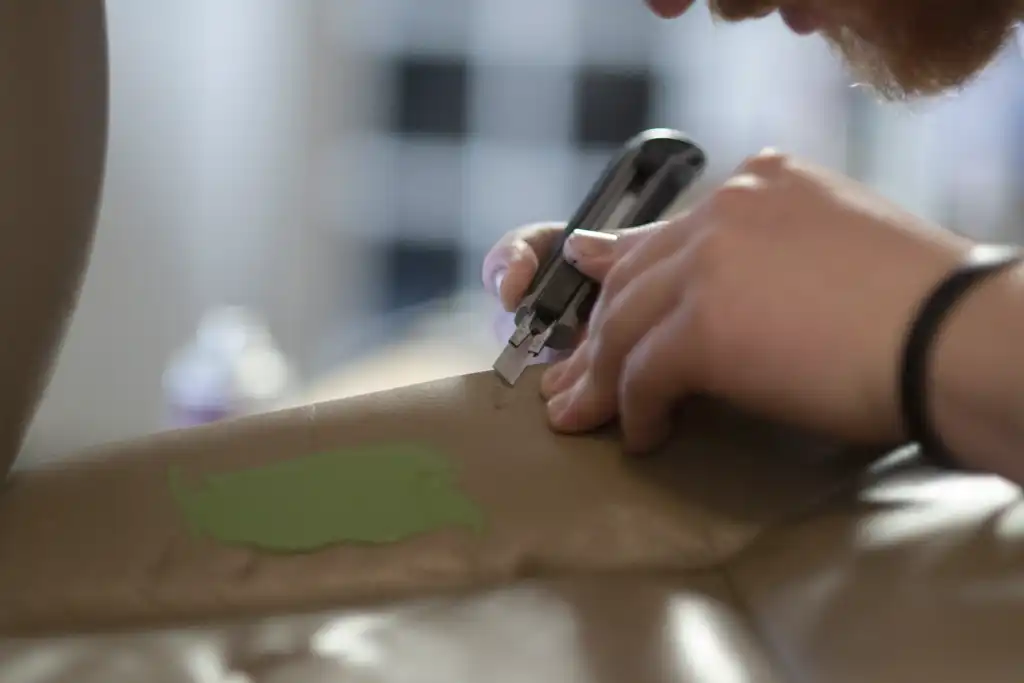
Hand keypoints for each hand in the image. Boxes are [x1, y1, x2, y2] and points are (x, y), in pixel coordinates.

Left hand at [482, 149, 973, 452]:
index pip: (666, 232)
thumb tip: (713, 292)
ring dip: (598, 379)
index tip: (589, 290)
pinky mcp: (702, 325)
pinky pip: (644, 373)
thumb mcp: (832, 246)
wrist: (952, 336)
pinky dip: (635, 410)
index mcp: (760, 182)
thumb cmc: (918, 305)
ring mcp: (709, 263)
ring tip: (578, 416)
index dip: (618, 271)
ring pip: (624, 326)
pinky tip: (642, 436)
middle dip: (594, 335)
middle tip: (568, 376)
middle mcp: (725, 208)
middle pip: (632, 277)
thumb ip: (763, 251)